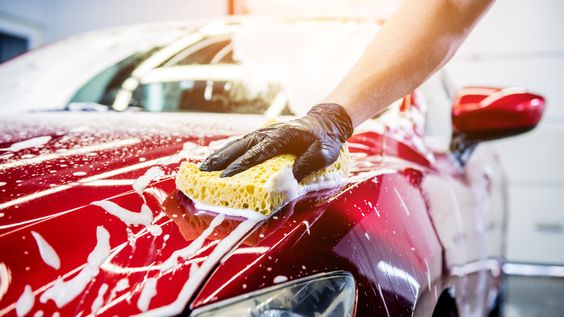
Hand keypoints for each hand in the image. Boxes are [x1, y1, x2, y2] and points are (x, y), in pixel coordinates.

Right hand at [199, 103, 352, 181]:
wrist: (326, 123)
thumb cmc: (325, 141)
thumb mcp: (323, 154)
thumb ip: (308, 164)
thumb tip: (289, 176)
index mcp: (282, 138)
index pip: (257, 154)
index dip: (240, 165)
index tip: (225, 176)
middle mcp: (268, 134)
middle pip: (241, 147)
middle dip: (221, 160)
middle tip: (204, 172)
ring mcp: (264, 133)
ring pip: (238, 144)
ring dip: (220, 155)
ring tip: (204, 167)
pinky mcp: (263, 136)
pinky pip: (242, 144)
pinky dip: (228, 151)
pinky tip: (218, 160)